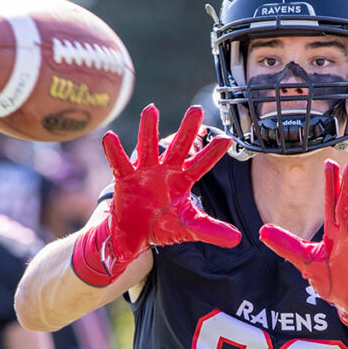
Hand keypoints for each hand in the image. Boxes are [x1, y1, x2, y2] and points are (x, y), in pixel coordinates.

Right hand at [103, 104, 241, 258]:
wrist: (135, 236)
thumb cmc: (163, 226)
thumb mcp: (189, 227)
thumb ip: (211, 230)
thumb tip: (237, 239)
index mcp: (183, 180)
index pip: (201, 164)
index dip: (213, 153)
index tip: (228, 139)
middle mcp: (166, 171)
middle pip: (179, 147)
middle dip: (188, 129)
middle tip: (197, 109)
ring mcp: (145, 171)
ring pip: (148, 146)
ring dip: (149, 129)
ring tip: (151, 109)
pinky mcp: (125, 178)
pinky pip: (119, 162)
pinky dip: (114, 150)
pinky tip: (110, 137)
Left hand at [259, 160, 347, 319]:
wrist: (345, 301)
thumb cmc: (330, 276)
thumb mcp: (304, 258)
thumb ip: (285, 243)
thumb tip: (262, 231)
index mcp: (334, 231)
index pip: (331, 203)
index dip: (331, 184)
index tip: (330, 163)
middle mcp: (347, 236)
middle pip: (347, 209)